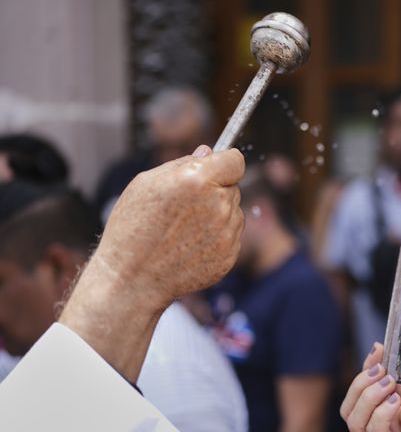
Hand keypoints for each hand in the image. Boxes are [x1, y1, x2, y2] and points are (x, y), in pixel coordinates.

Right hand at [60, 145, 244, 381]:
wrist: (133, 279)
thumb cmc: (133, 227)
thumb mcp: (146, 184)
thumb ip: (182, 164)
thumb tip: (209, 152)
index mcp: (197, 180)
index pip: (235, 161)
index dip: (225, 163)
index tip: (216, 168)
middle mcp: (218, 205)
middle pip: (233, 187)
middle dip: (216, 190)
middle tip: (186, 206)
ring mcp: (227, 233)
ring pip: (234, 212)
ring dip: (218, 214)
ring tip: (184, 229)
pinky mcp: (230, 256)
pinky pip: (232, 237)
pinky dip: (217, 238)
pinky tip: (191, 245)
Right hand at [340, 344, 400, 431]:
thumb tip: (390, 364)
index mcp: (384, 420)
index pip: (362, 394)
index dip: (366, 370)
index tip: (378, 349)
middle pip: (350, 408)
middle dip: (361, 383)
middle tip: (381, 368)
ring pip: (355, 421)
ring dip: (369, 396)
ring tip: (389, 383)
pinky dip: (380, 414)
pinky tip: (395, 402)